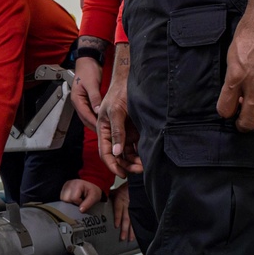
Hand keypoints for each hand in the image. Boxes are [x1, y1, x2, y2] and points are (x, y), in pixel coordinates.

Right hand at [60, 178, 103, 211]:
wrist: (91, 187)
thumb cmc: (93, 192)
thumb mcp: (94, 197)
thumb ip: (88, 204)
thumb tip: (80, 210)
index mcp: (78, 184)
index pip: (74, 198)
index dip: (79, 202)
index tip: (83, 201)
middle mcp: (69, 183)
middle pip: (66, 199)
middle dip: (73, 202)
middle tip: (79, 200)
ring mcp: (65, 185)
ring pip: (62, 199)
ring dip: (69, 202)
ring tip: (76, 199)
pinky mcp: (63, 188)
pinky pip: (61, 197)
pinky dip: (67, 200)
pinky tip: (72, 198)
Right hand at [71, 54, 103, 128]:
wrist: (88, 61)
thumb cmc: (87, 69)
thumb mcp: (92, 84)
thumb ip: (94, 97)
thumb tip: (97, 110)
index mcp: (76, 99)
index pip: (85, 115)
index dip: (94, 122)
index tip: (102, 129)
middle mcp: (78, 102)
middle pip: (86, 119)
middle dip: (95, 126)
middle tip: (106, 133)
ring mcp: (82, 102)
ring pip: (89, 116)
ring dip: (96, 122)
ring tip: (106, 129)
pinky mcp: (87, 100)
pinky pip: (92, 112)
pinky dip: (97, 116)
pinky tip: (104, 119)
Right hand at [97, 43, 142, 175]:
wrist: (132, 80)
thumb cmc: (119, 92)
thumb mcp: (116, 111)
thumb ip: (117, 131)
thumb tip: (117, 152)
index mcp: (104, 129)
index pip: (105, 152)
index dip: (112, 165)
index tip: (122, 174)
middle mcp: (114, 133)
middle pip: (118, 156)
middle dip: (127, 165)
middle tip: (139, 170)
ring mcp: (125, 132)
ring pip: (128, 153)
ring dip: (135, 160)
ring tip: (146, 165)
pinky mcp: (135, 130)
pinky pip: (137, 146)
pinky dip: (142, 153)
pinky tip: (149, 156)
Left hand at [111, 182, 135, 243]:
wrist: (137, 185)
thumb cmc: (125, 188)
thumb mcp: (114, 191)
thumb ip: (108, 197)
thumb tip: (99, 200)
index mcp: (120, 200)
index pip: (119, 210)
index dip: (118, 218)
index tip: (116, 226)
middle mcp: (127, 205)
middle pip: (126, 219)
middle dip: (124, 229)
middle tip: (123, 237)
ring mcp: (133, 209)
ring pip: (132, 221)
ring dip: (131, 231)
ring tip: (130, 239)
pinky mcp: (138, 210)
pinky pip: (138, 219)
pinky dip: (138, 227)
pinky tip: (138, 233)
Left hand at [217, 0, 253, 131]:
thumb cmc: (251, 29)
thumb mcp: (232, 53)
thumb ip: (233, 78)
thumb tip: (236, 97)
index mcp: (237, 76)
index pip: (225, 110)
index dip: (226, 113)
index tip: (229, 110)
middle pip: (250, 121)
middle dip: (244, 124)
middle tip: (243, 120)